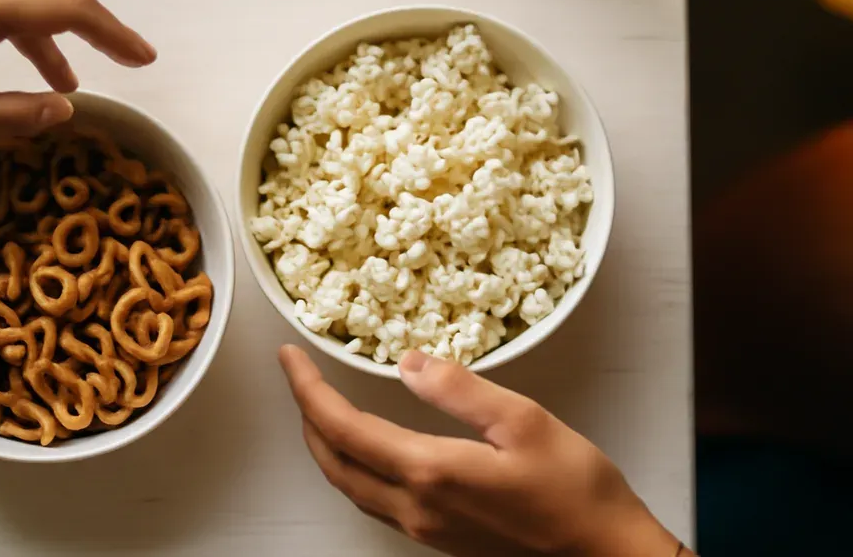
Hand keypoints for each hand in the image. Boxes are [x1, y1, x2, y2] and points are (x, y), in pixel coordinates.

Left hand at [0, 0, 155, 150]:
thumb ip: (8, 115)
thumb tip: (67, 111)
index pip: (65, 8)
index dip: (113, 33)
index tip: (143, 61)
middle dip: (97, 27)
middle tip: (130, 63)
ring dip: (57, 36)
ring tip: (69, 86)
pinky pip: (0, 8)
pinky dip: (25, 36)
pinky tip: (17, 76)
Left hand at [279, 345, 686, 556]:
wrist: (604, 551)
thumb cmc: (575, 488)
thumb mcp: (523, 421)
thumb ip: (459, 389)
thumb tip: (409, 362)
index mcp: (431, 472)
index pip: (343, 428)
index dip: (307, 390)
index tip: (290, 358)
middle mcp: (416, 508)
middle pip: (333, 463)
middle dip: (307, 417)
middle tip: (300, 377)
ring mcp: (424, 529)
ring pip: (350, 487)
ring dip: (326, 445)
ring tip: (322, 406)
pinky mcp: (438, 538)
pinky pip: (374, 501)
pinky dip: (354, 467)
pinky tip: (365, 447)